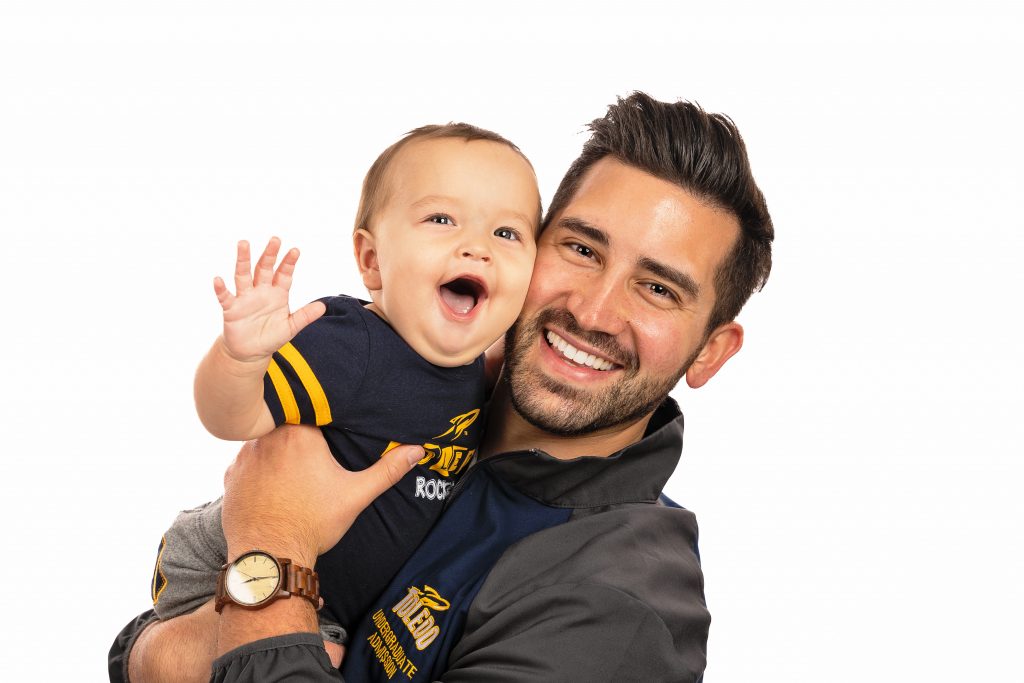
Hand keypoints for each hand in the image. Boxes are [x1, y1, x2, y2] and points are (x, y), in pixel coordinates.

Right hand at [214, 237, 326, 362]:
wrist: (251, 353)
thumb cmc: (271, 337)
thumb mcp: (291, 327)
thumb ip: (305, 316)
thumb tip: (323, 307)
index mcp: (277, 294)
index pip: (283, 274)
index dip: (288, 263)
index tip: (295, 251)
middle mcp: (260, 291)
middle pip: (264, 269)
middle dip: (270, 254)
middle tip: (275, 239)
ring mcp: (245, 298)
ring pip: (243, 275)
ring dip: (243, 260)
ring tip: (244, 243)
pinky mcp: (231, 309)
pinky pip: (225, 297)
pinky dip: (221, 288)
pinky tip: (218, 279)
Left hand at [221, 425, 424, 566]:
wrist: (269, 556)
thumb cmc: (313, 523)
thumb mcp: (355, 495)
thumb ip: (386, 470)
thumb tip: (417, 451)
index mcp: (300, 433)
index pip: (311, 408)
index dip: (320, 418)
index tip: (328, 430)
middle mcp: (268, 437)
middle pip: (287, 422)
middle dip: (299, 433)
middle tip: (313, 453)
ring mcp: (246, 456)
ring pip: (265, 439)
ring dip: (277, 449)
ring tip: (292, 469)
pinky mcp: (232, 475)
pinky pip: (248, 461)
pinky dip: (260, 468)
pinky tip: (273, 485)